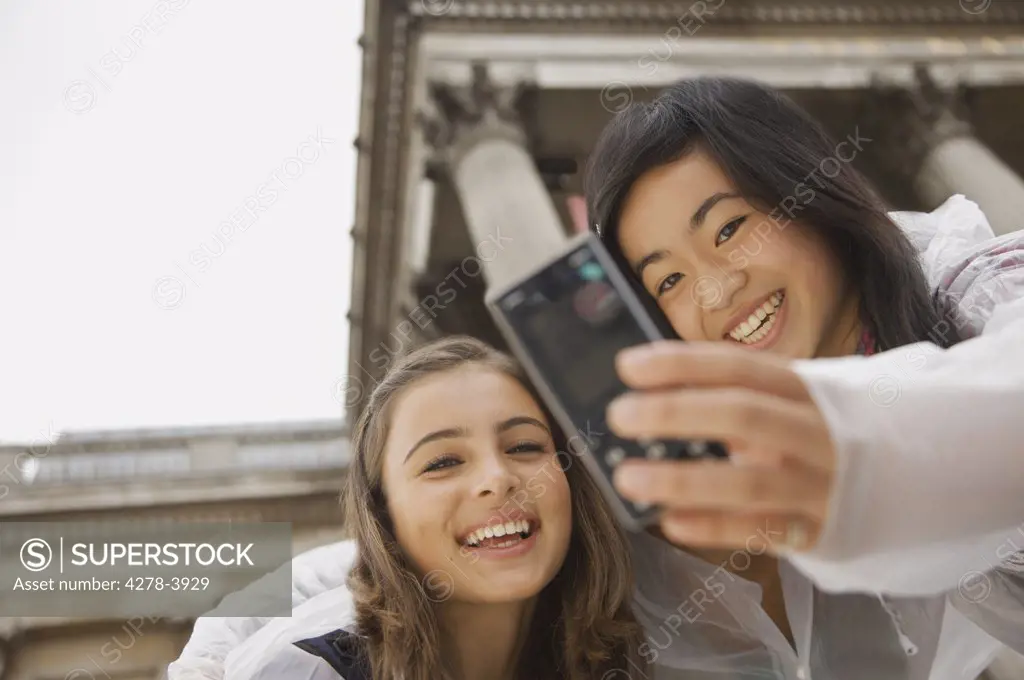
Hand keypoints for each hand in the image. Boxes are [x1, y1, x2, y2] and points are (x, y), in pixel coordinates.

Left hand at [606, 340, 835, 554]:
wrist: (919, 480)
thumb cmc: (824, 433)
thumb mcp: (793, 403)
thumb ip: (736, 398)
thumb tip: (649, 394)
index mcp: (806, 388)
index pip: (738, 367)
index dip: (682, 364)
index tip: (627, 366)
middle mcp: (817, 431)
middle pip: (742, 415)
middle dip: (675, 413)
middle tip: (619, 415)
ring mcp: (822, 484)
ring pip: (749, 482)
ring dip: (682, 479)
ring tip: (627, 477)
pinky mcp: (822, 532)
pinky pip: (761, 532)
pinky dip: (713, 527)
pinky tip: (669, 520)